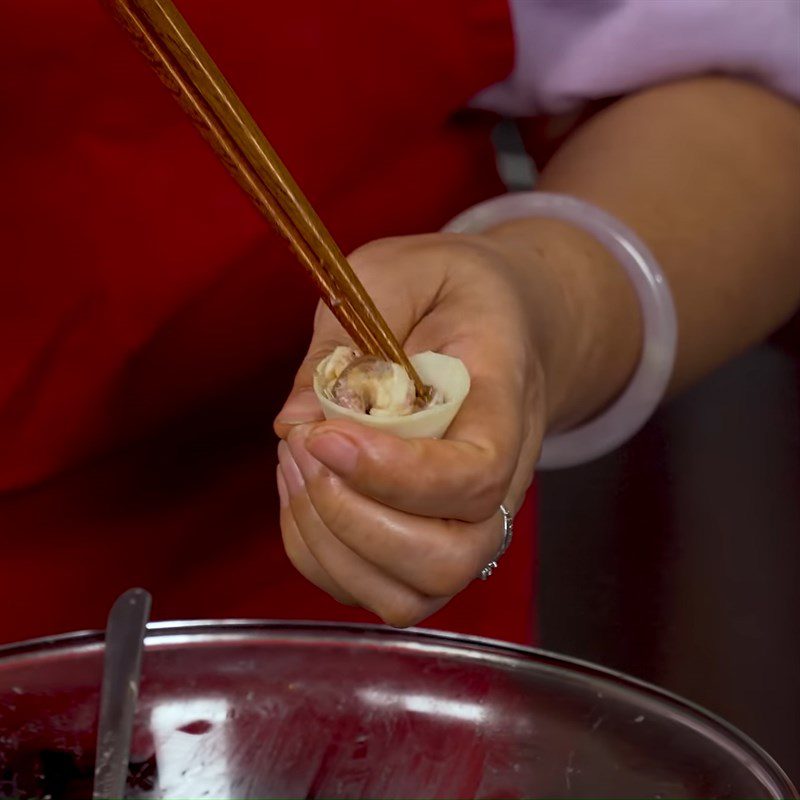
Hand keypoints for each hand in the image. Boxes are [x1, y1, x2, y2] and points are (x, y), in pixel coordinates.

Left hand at [273, 232, 548, 626]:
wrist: (504, 323)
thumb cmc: (451, 292)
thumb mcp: (400, 274)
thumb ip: (348, 338)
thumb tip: (294, 422)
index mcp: (505, 404)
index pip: (473, 476)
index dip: (393, 474)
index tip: (324, 434)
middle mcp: (501, 483)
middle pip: (447, 561)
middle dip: (353, 521)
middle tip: (306, 446)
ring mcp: (466, 521)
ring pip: (408, 594)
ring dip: (329, 541)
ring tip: (297, 460)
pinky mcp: (425, 538)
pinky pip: (369, 587)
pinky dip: (315, 549)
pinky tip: (302, 484)